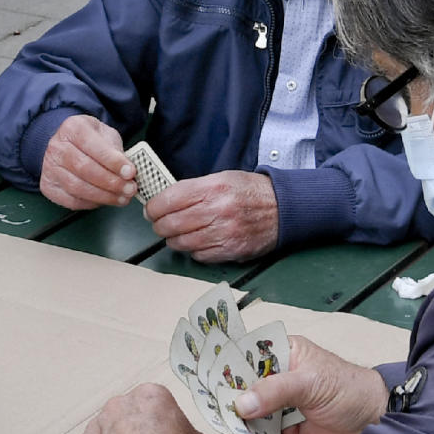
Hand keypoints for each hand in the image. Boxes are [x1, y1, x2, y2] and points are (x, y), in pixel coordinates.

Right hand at [40, 114, 135, 209]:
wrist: (67, 145)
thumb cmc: (90, 140)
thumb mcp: (106, 135)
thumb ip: (116, 151)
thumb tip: (128, 172)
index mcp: (73, 128)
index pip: (93, 146)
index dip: (113, 162)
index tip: (130, 172)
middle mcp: (57, 147)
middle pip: (84, 169)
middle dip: (110, 182)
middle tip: (130, 189)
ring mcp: (50, 168)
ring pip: (77, 187)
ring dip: (103, 196)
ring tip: (122, 198)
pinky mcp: (49, 186)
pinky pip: (71, 201)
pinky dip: (91, 203)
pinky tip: (105, 200)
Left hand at [146, 171, 280, 262]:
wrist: (282, 207)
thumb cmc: (250, 191)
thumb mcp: (221, 178)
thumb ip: (193, 189)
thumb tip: (164, 201)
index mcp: (212, 188)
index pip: (169, 200)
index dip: (154, 207)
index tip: (151, 210)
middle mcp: (217, 210)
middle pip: (171, 224)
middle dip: (159, 226)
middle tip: (159, 224)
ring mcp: (224, 233)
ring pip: (182, 243)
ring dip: (173, 240)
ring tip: (176, 234)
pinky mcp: (231, 250)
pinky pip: (199, 256)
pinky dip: (193, 250)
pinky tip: (197, 242)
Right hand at [232, 334, 390, 433]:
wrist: (377, 425)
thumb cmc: (348, 390)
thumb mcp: (310, 383)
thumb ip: (275, 391)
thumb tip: (240, 404)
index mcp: (283, 355)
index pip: (246, 358)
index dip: (227, 373)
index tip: (210, 389)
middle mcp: (278, 381)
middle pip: (243, 394)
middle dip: (234, 413)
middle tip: (230, 428)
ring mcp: (282, 409)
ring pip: (251, 422)